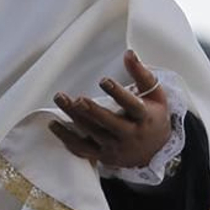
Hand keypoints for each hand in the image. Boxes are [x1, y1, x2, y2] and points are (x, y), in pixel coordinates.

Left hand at [52, 51, 170, 171]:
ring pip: (93, 133)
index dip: (118, 93)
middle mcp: (130, 134)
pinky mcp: (103, 155)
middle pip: (109, 122)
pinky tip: (54, 125)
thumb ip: (141, 73)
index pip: (132, 105)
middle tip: (78, 99)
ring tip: (61, 99)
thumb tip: (128, 53)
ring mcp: (116, 147)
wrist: (156, 150)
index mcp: (144, 117)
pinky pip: (82, 149)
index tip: (103, 80)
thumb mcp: (155, 94)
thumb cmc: (153, 116)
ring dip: (75, 117)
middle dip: (92, 111)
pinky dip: (67, 138)